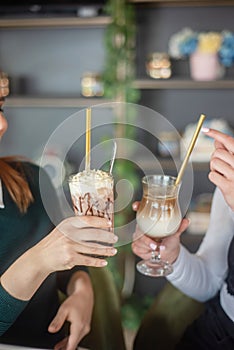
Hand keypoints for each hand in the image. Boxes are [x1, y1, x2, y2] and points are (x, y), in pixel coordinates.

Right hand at [1, 216, 116, 300]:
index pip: (88, 220)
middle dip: (107, 237)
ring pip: (93, 248)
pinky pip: (88, 260)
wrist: (41, 257)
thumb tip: (98, 225)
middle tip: (115, 239)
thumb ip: (77, 226)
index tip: (109, 223)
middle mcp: (69, 234)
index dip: (100, 221)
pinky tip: (104, 262)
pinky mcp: (70, 258)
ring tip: (113, 251)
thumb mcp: (63, 229)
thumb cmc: (55, 242)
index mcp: (68, 224)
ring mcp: (70, 246)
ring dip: (105, 250)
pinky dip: (98, 261)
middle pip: (93, 234)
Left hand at [49, 271, 92, 349]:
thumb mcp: (64, 309)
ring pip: (76, 341)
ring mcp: (85, 327)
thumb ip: (57, 321)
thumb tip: (51, 330)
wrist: (85, 293)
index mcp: (79, 326)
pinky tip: (63, 343)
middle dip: (65, 349)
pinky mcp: (85, 326)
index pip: (72, 345)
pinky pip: (77, 336)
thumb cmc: (76, 300)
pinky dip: (70, 340)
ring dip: (67, 345)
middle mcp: (84, 328)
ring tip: (57, 349)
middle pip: (74, 344)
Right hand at [131, 202, 188, 263]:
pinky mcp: (135, 245)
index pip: (140, 210)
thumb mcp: (175, 234)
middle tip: (155, 246)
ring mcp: (137, 236)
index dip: (137, 206)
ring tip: (158, 249)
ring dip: (149, 246)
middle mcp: (142, 227)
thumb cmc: (170, 241)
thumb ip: (179, 227)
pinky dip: (146, 251)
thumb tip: (186, 220)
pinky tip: (151, 252)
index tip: (136, 206)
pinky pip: (138, 247)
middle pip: (139, 228)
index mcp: (150, 220)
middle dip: (146, 239)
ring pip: (139, 239)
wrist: (167, 254)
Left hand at [202, 128, 233, 209]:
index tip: (205, 129)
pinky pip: (212, 175)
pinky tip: (222, 181)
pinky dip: (215, 177)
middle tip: (222, 166)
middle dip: (215, 158)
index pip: (229, 141)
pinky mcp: (228, 186)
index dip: (216, 134)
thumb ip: (228, 152)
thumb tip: (216, 141)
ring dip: (215, 169)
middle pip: (217, 153)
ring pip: (213, 163)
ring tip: (223, 174)